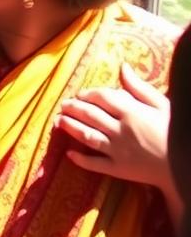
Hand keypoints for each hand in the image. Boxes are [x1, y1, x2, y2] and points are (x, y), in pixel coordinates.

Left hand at [55, 63, 171, 190]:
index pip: (102, 98)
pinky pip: (96, 164)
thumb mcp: (162, 105)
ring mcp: (118, 151)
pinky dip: (81, 160)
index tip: (80, 94)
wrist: (187, 166)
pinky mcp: (119, 169)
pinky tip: (69, 154)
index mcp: (132, 112)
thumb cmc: (175, 131)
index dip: (88, 94)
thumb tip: (122, 67)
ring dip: (70, 127)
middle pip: (90, 115)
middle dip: (73, 108)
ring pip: (87, 136)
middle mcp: (121, 130)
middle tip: (63, 104)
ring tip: (58, 121)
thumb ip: (139, 87)